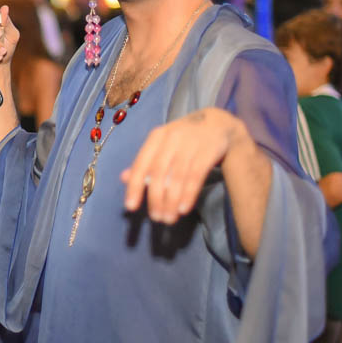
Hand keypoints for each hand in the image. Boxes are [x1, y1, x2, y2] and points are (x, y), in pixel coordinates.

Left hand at [120, 108, 246, 222]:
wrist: (217, 123)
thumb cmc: (183, 139)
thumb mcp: (162, 145)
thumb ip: (145, 162)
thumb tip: (124, 178)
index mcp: (157, 136)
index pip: (141, 164)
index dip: (135, 186)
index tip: (130, 207)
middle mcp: (172, 138)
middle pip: (159, 173)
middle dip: (155, 198)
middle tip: (156, 218)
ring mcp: (191, 144)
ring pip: (177, 177)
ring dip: (172, 201)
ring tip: (169, 219)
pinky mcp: (209, 151)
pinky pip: (196, 176)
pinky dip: (189, 194)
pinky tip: (184, 209)